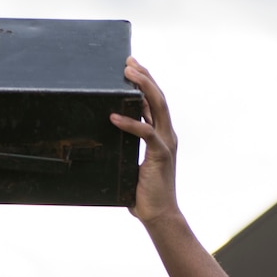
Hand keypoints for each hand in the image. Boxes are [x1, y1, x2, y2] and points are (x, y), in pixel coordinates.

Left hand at [111, 58, 179, 224]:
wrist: (158, 215)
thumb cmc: (144, 193)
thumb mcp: (133, 163)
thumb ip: (128, 147)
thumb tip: (109, 134)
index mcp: (162, 135)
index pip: (154, 102)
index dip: (145, 82)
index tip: (133, 66)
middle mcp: (167, 135)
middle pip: (158, 97)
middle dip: (144, 76)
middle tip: (129, 62)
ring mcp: (166, 143)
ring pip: (157, 107)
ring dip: (143, 87)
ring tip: (128, 74)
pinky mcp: (160, 155)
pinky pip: (145, 133)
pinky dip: (130, 123)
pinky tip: (114, 117)